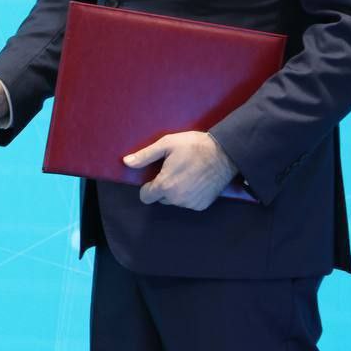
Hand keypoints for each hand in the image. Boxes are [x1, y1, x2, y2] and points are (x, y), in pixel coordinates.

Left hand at [123, 131, 237, 209]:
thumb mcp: (166, 144)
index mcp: (165, 186)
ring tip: (186, 173)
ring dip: (176, 192)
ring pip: (174, 201)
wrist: (225, 153)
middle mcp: (176, 199)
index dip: (148, 186)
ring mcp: (190, 204)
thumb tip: (126, 162)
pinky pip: (188, 203)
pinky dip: (189, 195)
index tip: (157, 175)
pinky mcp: (202, 205)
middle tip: (173, 171)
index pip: (145, 196)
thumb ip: (145, 155)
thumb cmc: (193, 146)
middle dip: (163, 188)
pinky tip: (196, 180)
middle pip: (160, 199)